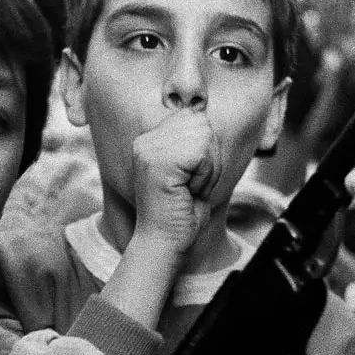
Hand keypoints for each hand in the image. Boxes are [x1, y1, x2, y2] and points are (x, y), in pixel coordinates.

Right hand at [130, 109, 219, 259]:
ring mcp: (149, 150)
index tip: (188, 179)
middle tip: (190, 186)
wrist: (164, 243)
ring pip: (205, 137)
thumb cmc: (182, 212)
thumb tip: (202, 111)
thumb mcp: (191, 169)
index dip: (205, 151)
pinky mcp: (159, 162)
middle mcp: (145, 140)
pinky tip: (188, 192)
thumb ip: (194, 141)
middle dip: (208, 158)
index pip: (194, 118)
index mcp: (150, 140)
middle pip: (202, 124)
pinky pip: (203, 153)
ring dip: (208, 169)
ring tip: (188, 189)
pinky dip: (205, 176)